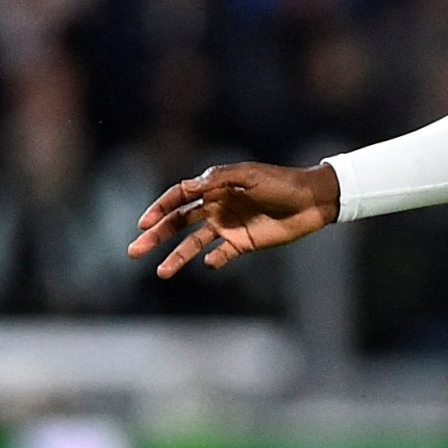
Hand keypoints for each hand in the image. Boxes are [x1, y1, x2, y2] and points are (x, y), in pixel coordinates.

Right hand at [127, 162, 340, 277]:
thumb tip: (189, 187)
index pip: (179, 197)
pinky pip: (221, 255)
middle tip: (134, 251)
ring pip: (194, 243)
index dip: (159, 208)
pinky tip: (208, 264)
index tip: (143, 223)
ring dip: (177, 256)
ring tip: (161, 272)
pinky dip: (212, 261)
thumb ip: (219, 179)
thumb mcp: (250, 175)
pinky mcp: (243, 243)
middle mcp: (217, 207)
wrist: (313, 200)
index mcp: (216, 187)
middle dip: (156, 235)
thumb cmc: (282, 182)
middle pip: (179, 222)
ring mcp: (229, 226)